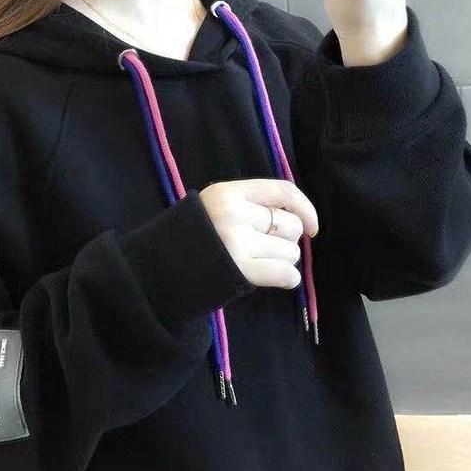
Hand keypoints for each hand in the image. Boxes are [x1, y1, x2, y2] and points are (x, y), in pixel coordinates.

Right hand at [199, 179, 319, 289]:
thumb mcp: (214, 207)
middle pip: (290, 226)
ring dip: (282, 261)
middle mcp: (235, 213)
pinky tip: (272, 279)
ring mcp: (238, 242)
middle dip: (284, 241)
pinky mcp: (241, 270)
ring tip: (256, 264)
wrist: (158, 269)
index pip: (283, 191)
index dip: (305, 209)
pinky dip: (287, 279)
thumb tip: (298, 219)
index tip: (311, 227)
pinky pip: (287, 274)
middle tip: (262, 250)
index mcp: (228, 192)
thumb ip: (248, 205)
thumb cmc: (191, 239)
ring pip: (291, 252)